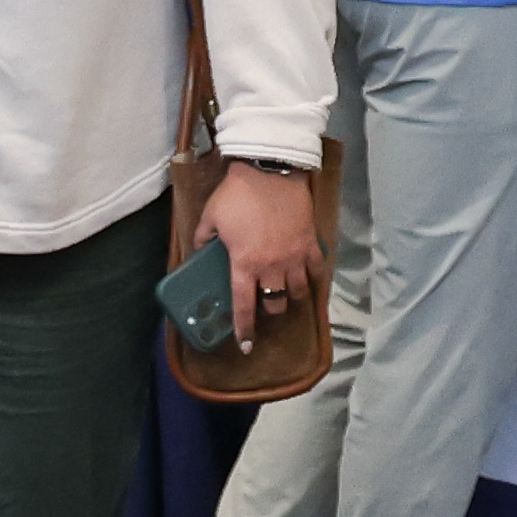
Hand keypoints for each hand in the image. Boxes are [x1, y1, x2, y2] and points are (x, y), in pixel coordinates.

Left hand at [198, 157, 323, 338]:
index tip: (246, 345)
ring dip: (291, 296)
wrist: (269, 170)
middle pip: (275, 304)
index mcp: (243, 265)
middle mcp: (271, 268)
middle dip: (270, 310)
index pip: (244, 307)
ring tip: (286, 291)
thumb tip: (199, 249)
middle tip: (266, 304)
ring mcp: (294, 257)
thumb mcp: (210, 216)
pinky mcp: (310, 244)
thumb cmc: (236, 194)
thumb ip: (204, 238)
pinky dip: (313, 277)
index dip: (244, 330)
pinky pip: (317, 270)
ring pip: (297, 292)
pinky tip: (308, 277)